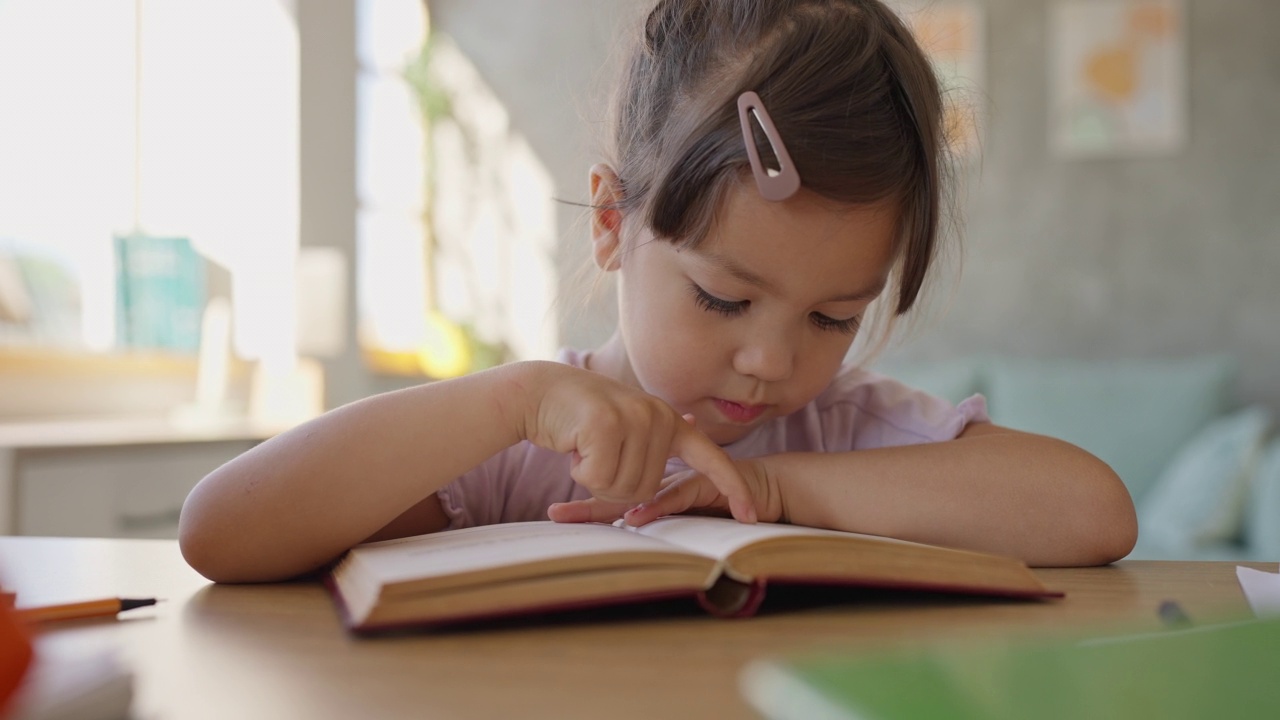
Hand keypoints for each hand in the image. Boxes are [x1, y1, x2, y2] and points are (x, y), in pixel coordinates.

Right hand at [517, 363, 756, 523]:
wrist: (538, 393)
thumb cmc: (579, 416)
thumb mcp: (626, 421)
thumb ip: (656, 432)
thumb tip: (695, 425)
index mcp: (668, 420)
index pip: (711, 458)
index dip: (732, 487)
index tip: (752, 516)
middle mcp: (658, 416)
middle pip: (646, 490)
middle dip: (614, 486)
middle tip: (595, 455)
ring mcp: (634, 418)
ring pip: (624, 489)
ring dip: (595, 479)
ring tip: (585, 447)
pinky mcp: (608, 425)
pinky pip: (599, 478)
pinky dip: (581, 471)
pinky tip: (573, 445)